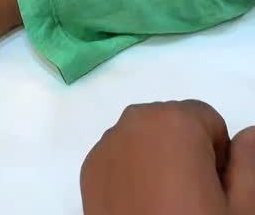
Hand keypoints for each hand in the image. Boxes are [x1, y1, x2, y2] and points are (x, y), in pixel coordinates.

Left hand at [81, 100, 254, 214]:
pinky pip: (122, 158)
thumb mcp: (242, 209)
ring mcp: (106, 146)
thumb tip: (249, 133)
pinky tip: (143, 211)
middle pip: (173, 125)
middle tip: (193, 203)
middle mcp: (133, 122)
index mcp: (173, 120)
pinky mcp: (88, 171)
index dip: (218, 158)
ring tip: (168, 209)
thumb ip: (249, 161)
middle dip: (187, 156)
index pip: (208, 120)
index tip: (214, 192)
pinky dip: (134, 175)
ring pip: (146, 141)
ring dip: (159, 164)